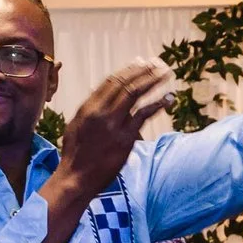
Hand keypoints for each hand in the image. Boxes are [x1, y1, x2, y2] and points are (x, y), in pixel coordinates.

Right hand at [53, 60, 177, 200]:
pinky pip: (144, 115)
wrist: (76, 178)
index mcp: (88, 107)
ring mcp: (114, 124)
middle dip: (143, 71)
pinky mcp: (125, 138)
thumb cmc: (75, 154)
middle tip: (157, 64)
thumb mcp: (76, 126)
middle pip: (125, 84)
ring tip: (166, 74)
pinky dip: (158, 104)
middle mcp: (100, 112)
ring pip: (135, 94)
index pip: (111, 82)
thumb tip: (100, 94)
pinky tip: (168, 98)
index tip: (140, 64)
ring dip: (153, 81)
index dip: (128, 71)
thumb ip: (90, 110)